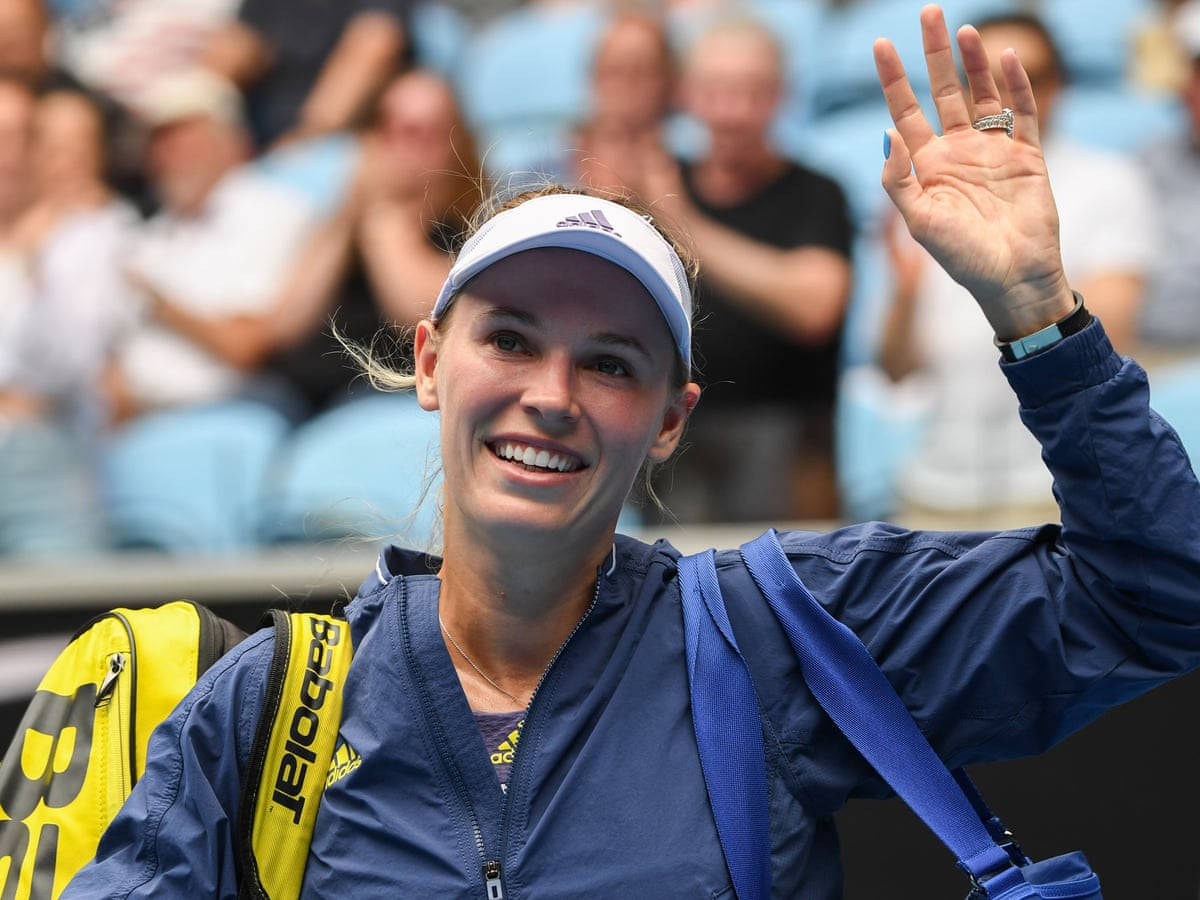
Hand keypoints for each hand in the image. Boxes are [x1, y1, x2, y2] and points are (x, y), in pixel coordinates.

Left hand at [874, 5, 1074, 339]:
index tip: (881, 44)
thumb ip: (899, 179)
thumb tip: (886, 133)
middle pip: (944, 91)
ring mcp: (994, 151)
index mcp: (928, 166)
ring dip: (975, 62)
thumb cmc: (961, 258)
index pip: (905, 112)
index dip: (894, 79)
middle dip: (935, 53)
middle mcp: (959, 151)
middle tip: (928, 12)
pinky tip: (1006, 60)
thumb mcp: (919, 221)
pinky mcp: (1027, 156)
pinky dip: (1016, 86)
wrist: (1011, 279)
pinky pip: (1021, 113)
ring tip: (964, 31)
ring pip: (983, 94)